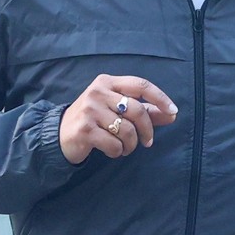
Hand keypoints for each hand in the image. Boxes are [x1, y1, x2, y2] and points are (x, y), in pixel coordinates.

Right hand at [59, 75, 178, 162]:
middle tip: (147, 142)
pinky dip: (118, 152)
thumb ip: (144, 111)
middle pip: (137, 110)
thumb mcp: (117, 109)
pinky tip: (112, 151)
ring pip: (127, 130)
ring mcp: (90, 110)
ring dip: (131, 145)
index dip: (160, 98)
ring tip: (125, 147)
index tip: (173, 112)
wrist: (60, 134)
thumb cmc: (94, 120)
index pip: (140, 85)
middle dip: (147, 130)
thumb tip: (172, 115)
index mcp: (107, 82)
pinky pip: (114, 144)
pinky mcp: (84, 130)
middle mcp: (97, 92)